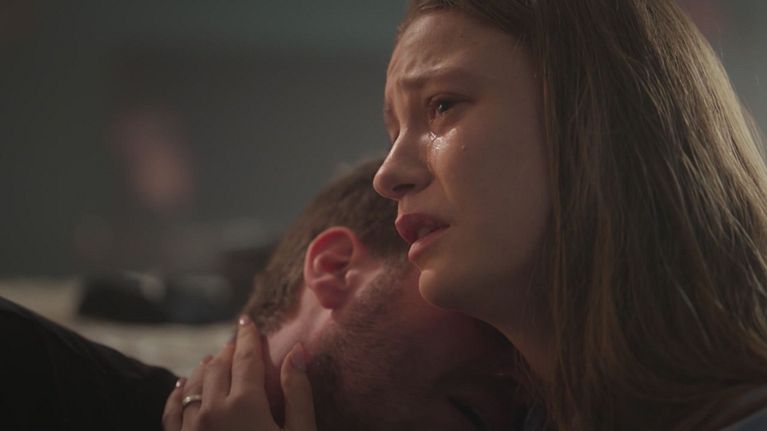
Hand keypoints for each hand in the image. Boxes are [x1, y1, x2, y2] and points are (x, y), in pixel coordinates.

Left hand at [163, 315, 316, 430]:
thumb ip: (297, 391)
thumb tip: (297, 350)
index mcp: (245, 403)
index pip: (246, 357)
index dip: (248, 337)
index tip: (247, 321)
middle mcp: (212, 410)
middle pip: (219, 366)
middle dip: (229, 350)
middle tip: (236, 340)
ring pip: (193, 384)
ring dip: (206, 367)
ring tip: (214, 358)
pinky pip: (172, 411)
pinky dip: (178, 392)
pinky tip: (181, 386)